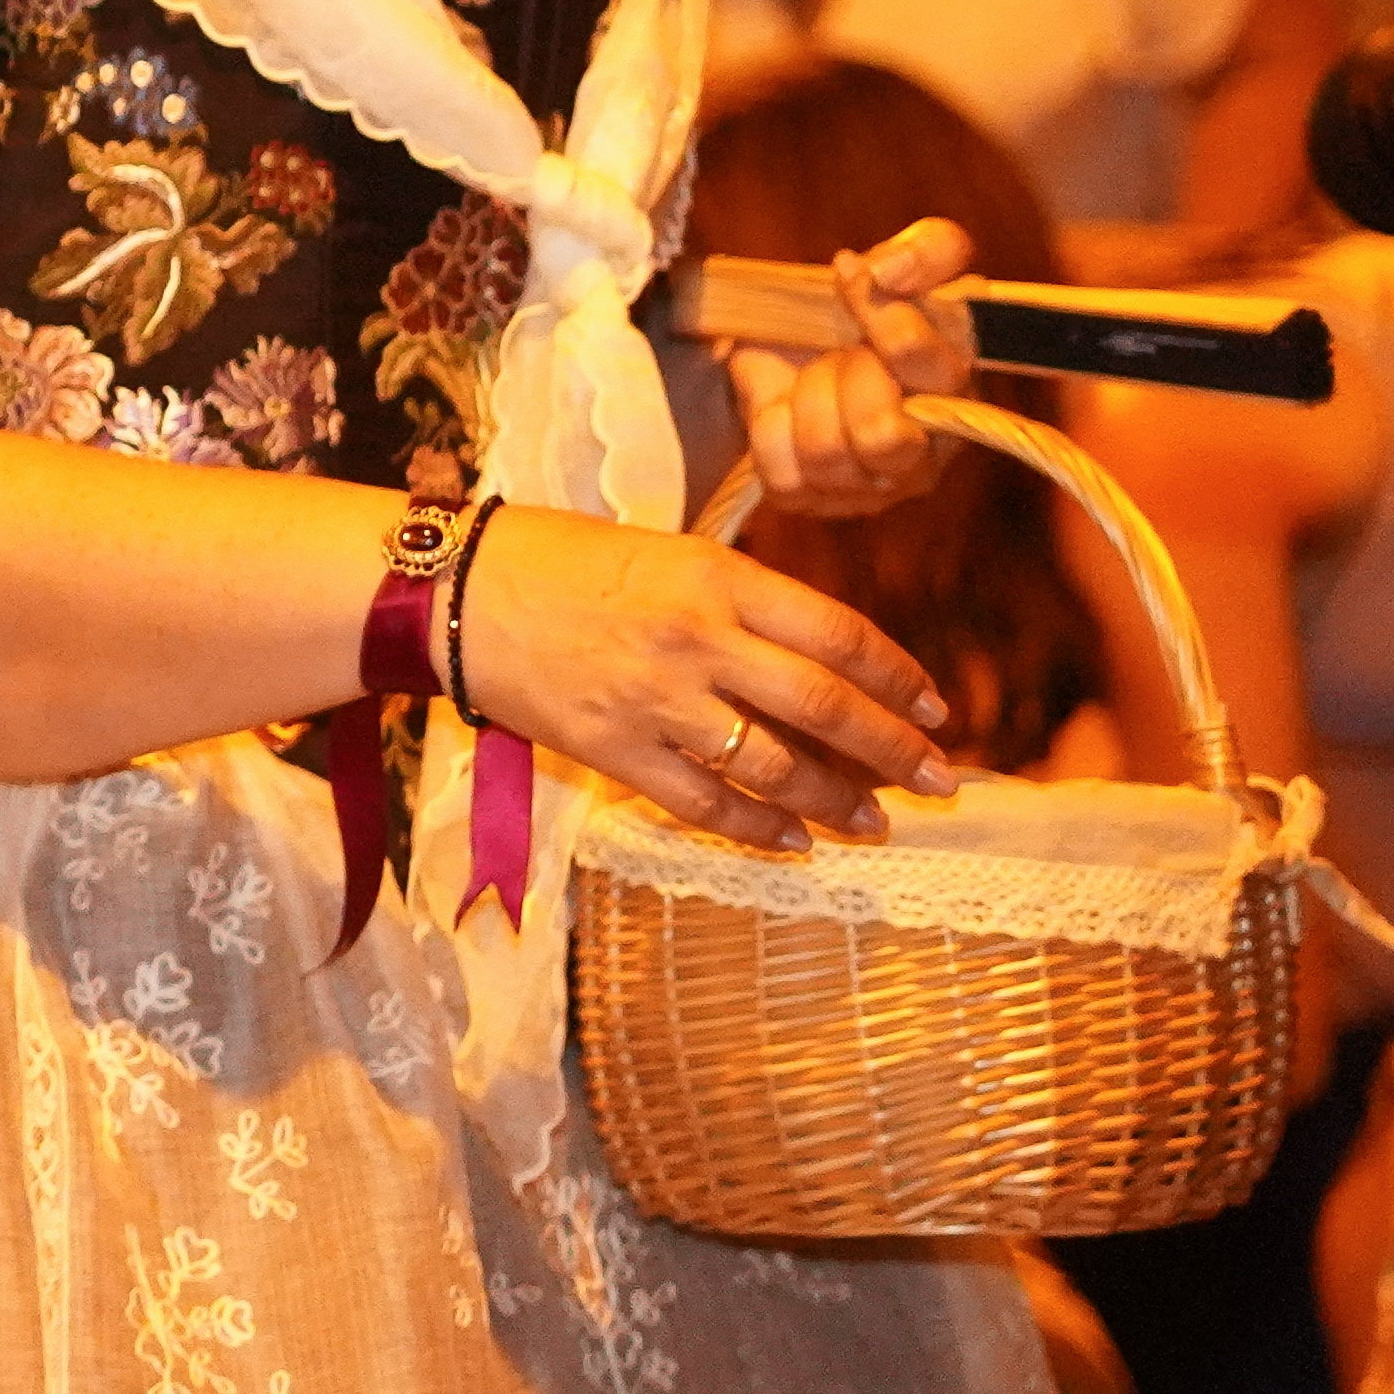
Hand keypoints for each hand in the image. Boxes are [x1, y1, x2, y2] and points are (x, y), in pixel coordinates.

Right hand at [461, 501, 960, 851]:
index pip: (836, 633)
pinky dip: (756, 828)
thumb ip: (738, 600)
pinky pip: (702, 804)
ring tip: (874, 824)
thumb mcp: (666, 553)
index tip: (933, 709)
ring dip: (835, 802)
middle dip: (893, 750)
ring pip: (773, 765)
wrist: (453, 590)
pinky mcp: (612, 750)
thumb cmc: (557, 559)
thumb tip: (816, 659)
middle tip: (940, 782)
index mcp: (715, 577)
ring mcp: (654, 699)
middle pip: (823, 704)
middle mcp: (696, 638)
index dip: (897, 676)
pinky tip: (792, 840)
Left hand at [711, 217, 978, 518]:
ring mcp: (875, 487)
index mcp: (960, 388)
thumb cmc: (857, 312)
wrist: (788, 348)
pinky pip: (781, 473)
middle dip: (840, 378)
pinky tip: (787, 412)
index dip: (884, 319)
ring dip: (802, 401)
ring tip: (812, 380)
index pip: (928, 367)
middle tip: (834, 351)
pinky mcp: (817, 502)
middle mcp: (929, 452)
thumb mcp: (899, 263)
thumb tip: (886, 271)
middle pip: (881, 435)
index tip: (849, 275)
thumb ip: (928, 251)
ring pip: (825, 453)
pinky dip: (769, 430)